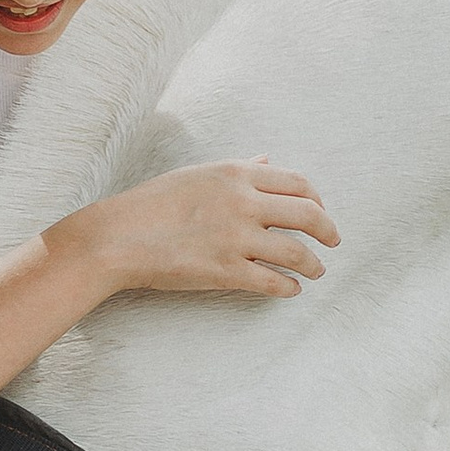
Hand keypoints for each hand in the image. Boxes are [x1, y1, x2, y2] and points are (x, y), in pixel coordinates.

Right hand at [63, 160, 340, 300]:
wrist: (117, 237)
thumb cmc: (152, 204)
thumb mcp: (197, 175)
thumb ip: (238, 169)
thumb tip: (266, 160)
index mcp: (236, 173)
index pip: (297, 182)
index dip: (317, 199)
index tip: (320, 212)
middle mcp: (242, 202)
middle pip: (308, 214)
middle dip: (328, 231)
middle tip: (333, 242)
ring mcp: (236, 238)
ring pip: (297, 252)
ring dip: (314, 264)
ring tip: (316, 271)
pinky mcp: (226, 271)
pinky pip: (273, 282)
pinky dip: (289, 288)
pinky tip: (291, 290)